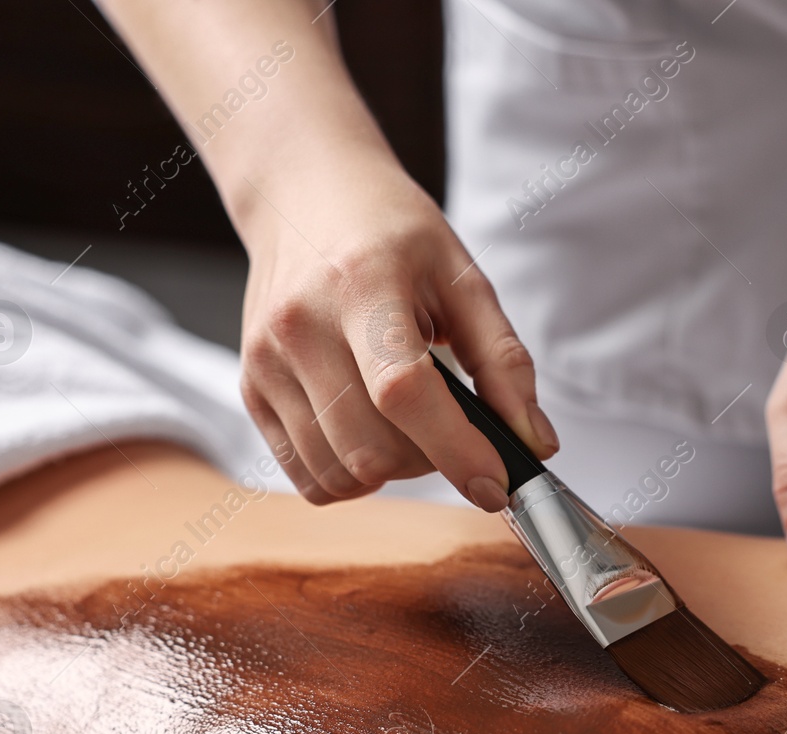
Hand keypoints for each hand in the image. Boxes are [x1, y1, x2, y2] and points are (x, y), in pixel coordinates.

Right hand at [236, 161, 558, 508]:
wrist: (304, 196)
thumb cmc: (390, 233)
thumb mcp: (463, 277)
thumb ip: (503, 361)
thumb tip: (535, 441)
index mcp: (361, 284)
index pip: (403, 392)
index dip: (456, 450)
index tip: (496, 483)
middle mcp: (299, 326)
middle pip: (370, 449)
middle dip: (430, 462)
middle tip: (451, 428)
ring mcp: (266, 363)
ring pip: (339, 475)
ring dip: (391, 473)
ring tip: (408, 423)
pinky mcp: (251, 391)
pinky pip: (308, 477)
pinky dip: (351, 476)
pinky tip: (370, 432)